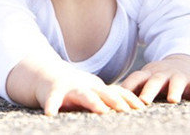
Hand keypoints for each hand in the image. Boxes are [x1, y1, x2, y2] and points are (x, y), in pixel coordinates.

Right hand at [7, 56, 144, 115]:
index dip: (129, 98)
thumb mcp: (95, 92)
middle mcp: (86, 86)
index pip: (117, 92)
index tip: (141, 107)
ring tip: (102, 109)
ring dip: (93, 101)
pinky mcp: (53, 92)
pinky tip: (51, 114)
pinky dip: (52, 106)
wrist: (48, 76)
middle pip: (103, 92)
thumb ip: (110, 99)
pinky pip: (52, 100)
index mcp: (98, 88)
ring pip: (83, 94)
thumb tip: (133, 110)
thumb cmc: (77, 89)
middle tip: (126, 109)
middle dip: (115, 100)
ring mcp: (70, 89)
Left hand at [120, 54, 189, 104]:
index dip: (128, 86)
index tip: (120, 97)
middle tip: (143, 101)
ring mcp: (179, 76)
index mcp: (147, 75)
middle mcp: (163, 74)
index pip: (136, 78)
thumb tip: (106, 101)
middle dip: (149, 90)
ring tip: (173, 100)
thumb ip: (130, 89)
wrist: (184, 65)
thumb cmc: (158, 79)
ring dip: (175, 89)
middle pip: (155, 80)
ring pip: (177, 81)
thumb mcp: (144, 80)